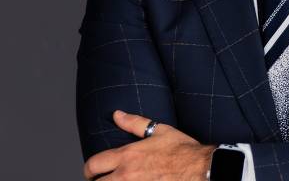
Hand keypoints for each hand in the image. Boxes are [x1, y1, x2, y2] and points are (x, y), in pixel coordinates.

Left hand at [82, 110, 215, 179]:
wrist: (199, 169)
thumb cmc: (181, 150)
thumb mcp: (159, 130)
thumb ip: (134, 123)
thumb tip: (116, 114)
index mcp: (127, 156)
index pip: (93, 164)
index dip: (89, 169)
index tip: (93, 171)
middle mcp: (126, 176)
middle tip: (104, 179)